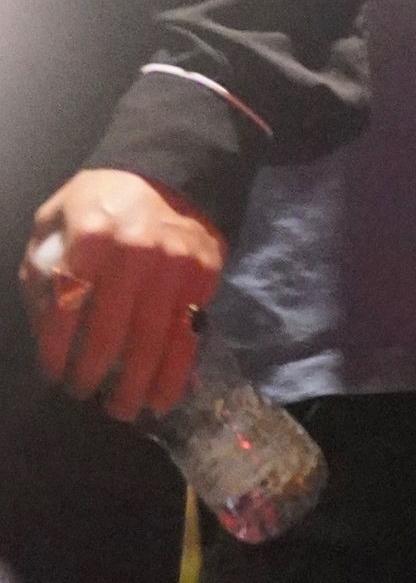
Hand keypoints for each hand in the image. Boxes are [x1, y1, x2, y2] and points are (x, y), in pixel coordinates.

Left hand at [18, 170, 226, 421]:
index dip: (56, 351)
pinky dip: (179, 371)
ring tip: (123, 410)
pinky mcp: (205, 273)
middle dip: (93, 375)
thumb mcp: (56, 220)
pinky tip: (164, 396)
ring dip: (138, 385)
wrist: (169, 172)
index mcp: (93, 235)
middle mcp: (137, 251)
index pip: (67, 308)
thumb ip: (42, 268)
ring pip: (156, 340)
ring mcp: (177, 263)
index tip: (53, 373)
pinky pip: (190, 332)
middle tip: (85, 394)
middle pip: (112, 333)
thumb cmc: (101, 203)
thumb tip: (46, 324)